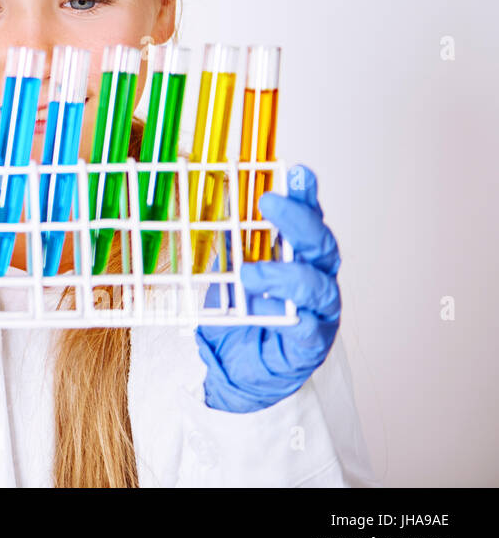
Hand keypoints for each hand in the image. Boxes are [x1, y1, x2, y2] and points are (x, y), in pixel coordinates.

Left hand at [195, 164, 340, 411]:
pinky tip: (275, 310)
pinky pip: (310, 327)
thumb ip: (230, 239)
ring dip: (285, 273)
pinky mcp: (311, 343)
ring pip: (319, 284)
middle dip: (298, 219)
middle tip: (269, 202)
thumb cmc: (243, 312)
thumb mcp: (229, 267)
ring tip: (250, 272)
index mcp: (298, 254)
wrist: (240, 366)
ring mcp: (319, 311)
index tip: (296, 171)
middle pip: (321, 243)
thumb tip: (215, 198)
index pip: (308, 217)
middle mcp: (316, 277)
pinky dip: (292, 316)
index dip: (306, 194)